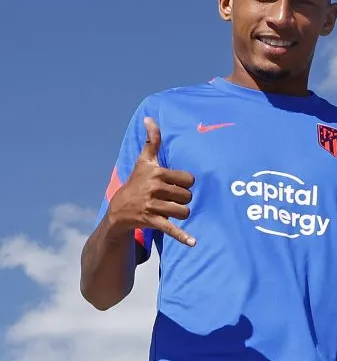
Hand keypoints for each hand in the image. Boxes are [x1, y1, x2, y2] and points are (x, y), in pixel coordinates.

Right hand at [108, 117, 196, 246]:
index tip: (174, 185)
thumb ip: (152, 141)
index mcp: (156, 173)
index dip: (185, 184)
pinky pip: (171, 229)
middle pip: (187, 196)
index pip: (188, 179)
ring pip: (184, 211)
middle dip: (183, 200)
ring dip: (181, 213)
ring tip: (170, 211)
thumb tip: (149, 118)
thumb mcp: (144, 161)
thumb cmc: (137, 182)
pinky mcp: (151, 221)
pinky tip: (193, 242)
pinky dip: (182, 236)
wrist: (119, 210)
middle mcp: (153, 188)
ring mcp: (152, 206)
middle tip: (170, 199)